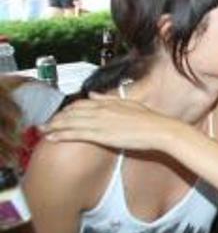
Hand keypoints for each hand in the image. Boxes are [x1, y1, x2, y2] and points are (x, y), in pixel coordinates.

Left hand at [41, 93, 183, 151]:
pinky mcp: (101, 134)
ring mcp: (100, 122)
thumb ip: (109, 98)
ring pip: (70, 122)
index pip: (81, 103)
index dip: (68, 109)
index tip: (60, 115)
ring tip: (42, 130)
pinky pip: (76, 133)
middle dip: (56, 118)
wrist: (159, 130)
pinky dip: (62, 135)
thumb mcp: (129, 103)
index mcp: (108, 102)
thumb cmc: (149, 119)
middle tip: (44, 124)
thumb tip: (94, 94)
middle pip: (72, 112)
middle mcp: (101, 110)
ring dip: (54, 126)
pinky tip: (52, 138)